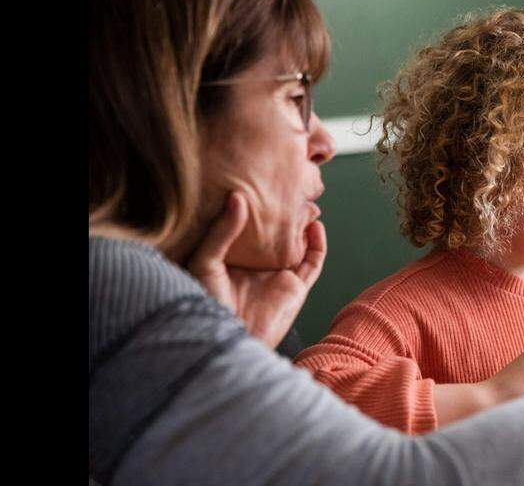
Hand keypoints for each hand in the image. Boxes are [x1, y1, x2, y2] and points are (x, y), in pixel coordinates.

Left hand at [187, 192, 325, 347]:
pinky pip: (313, 262)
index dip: (257, 208)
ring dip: (305, 224)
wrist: (226, 338)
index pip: (249, 227)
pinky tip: (316, 225)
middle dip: (285, 213)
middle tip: (290, 189)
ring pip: (298, 243)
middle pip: (277, 232)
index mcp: (233, 257)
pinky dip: (318, 244)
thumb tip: (238, 197)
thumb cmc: (205, 303)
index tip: (262, 185)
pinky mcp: (296, 288)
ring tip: (308, 203)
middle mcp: (257, 264)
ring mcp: (278, 275)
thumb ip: (222, 231)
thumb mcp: (205, 261)